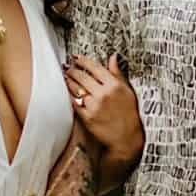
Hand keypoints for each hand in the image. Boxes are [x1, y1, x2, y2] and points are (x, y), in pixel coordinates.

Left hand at [64, 52, 143, 176]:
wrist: (126, 137)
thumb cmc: (129, 114)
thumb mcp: (128, 91)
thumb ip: (118, 73)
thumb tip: (112, 57)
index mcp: (115, 85)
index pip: (95, 68)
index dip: (83, 61)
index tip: (76, 58)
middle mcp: (104, 94)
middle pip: (83, 77)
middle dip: (73, 70)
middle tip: (68, 67)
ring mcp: (94, 106)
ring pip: (76, 89)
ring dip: (69, 81)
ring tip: (66, 77)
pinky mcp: (87, 117)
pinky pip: (75, 103)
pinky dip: (71, 96)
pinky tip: (69, 92)